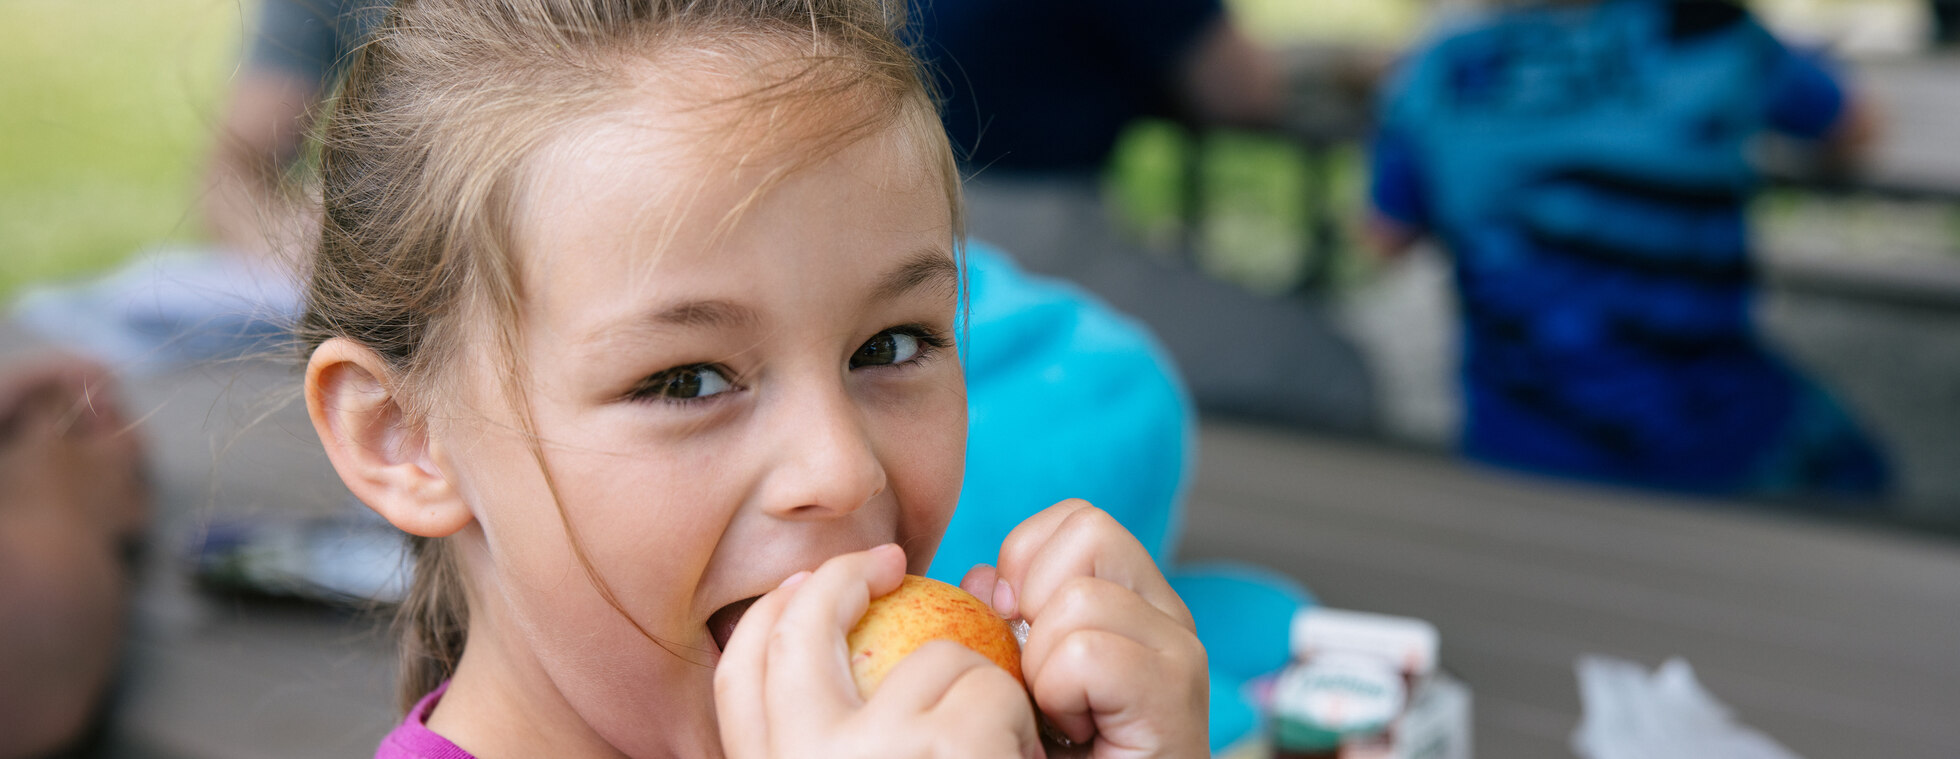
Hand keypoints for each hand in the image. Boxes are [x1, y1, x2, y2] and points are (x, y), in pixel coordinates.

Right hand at [715, 544, 1042, 758]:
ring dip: (979, 690)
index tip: (799, 587)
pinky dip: (1020, 720)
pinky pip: (993, 689)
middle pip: (797, 629)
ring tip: (1000, 747)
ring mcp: (864, 753)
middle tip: (888, 559)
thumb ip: (845, 737)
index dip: (766, 616)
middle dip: (840, 577)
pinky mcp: (938, 750)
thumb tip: (862, 646)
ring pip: (935, 658)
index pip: (739, 675)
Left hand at [965, 500, 1207, 758]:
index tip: (1016, 633)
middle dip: (1034, 601)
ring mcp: (1178, 651)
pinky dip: (1060, 696)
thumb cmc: (1058, 755)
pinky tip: (1076, 733)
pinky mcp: (1176, 692)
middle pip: (1087, 531)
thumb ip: (1001, 624)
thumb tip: (978, 579)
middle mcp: (1165, 615)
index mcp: (1130, 601)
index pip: (1073, 521)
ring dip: (1044, 664)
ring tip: (1061, 714)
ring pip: (1079, 598)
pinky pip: (1086, 652)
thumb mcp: (1018, 677)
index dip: (1024, 565)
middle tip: (1041, 674)